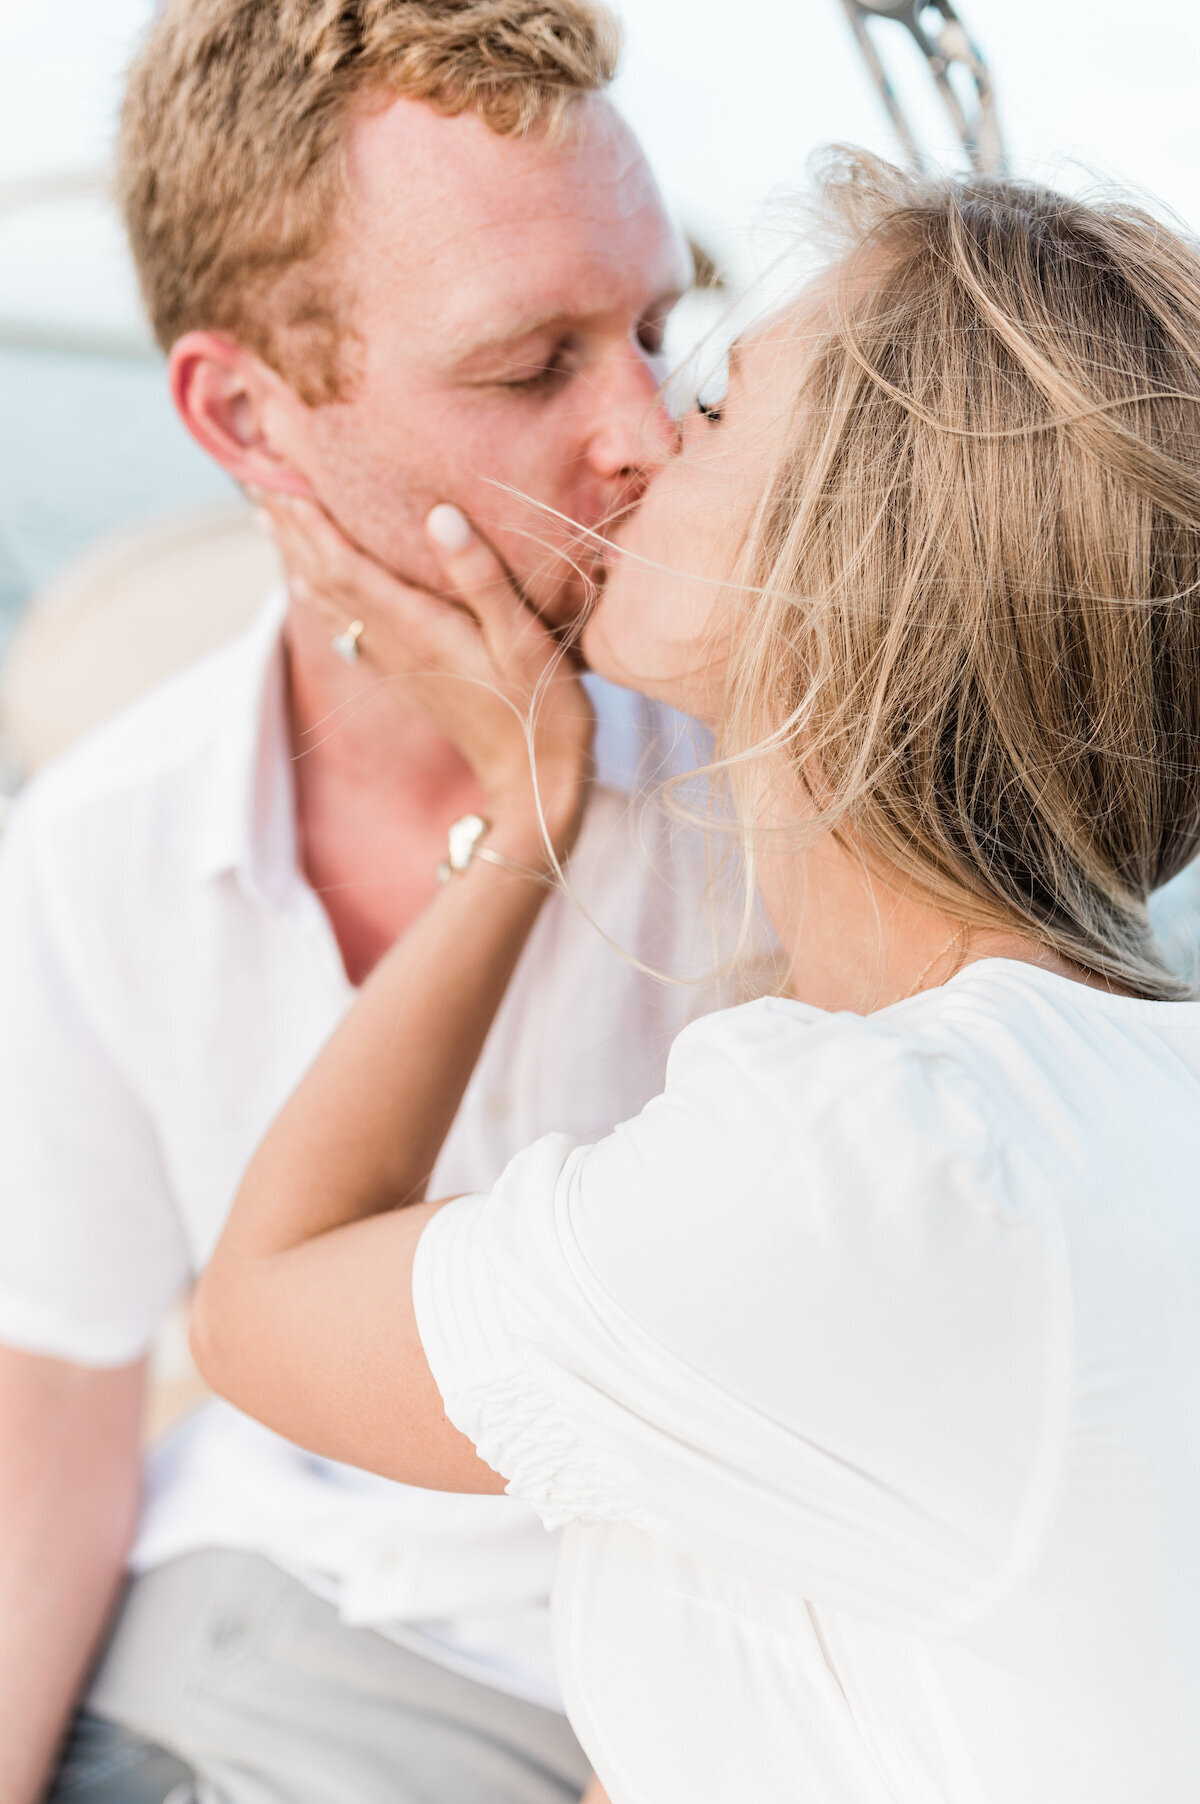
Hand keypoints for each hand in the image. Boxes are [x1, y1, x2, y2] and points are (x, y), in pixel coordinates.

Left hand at [256, 493, 593, 860]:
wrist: (535, 784)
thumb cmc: (542, 711)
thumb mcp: (523, 639)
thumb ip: (481, 577)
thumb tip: (438, 514)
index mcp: (419, 626)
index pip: (345, 563)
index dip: (310, 518)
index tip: (279, 470)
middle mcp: (397, 642)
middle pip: (326, 577)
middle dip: (293, 527)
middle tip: (259, 473)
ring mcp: (400, 662)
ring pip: (331, 601)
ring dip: (298, 557)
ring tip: (270, 519)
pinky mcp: (409, 677)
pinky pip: (349, 627)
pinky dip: (323, 596)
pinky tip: (313, 586)